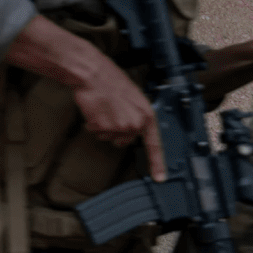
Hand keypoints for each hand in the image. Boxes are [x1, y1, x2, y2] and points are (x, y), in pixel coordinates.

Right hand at [75, 60, 165, 180]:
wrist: (93, 74)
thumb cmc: (112, 81)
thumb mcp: (135, 98)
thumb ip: (138, 116)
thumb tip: (136, 129)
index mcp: (147, 116)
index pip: (155, 145)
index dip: (158, 163)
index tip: (160, 178)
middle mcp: (135, 124)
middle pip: (124, 141)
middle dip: (116, 130)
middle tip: (112, 111)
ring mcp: (118, 127)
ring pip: (109, 137)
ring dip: (103, 125)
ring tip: (103, 107)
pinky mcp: (102, 127)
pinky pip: (96, 132)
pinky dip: (93, 123)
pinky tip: (95, 109)